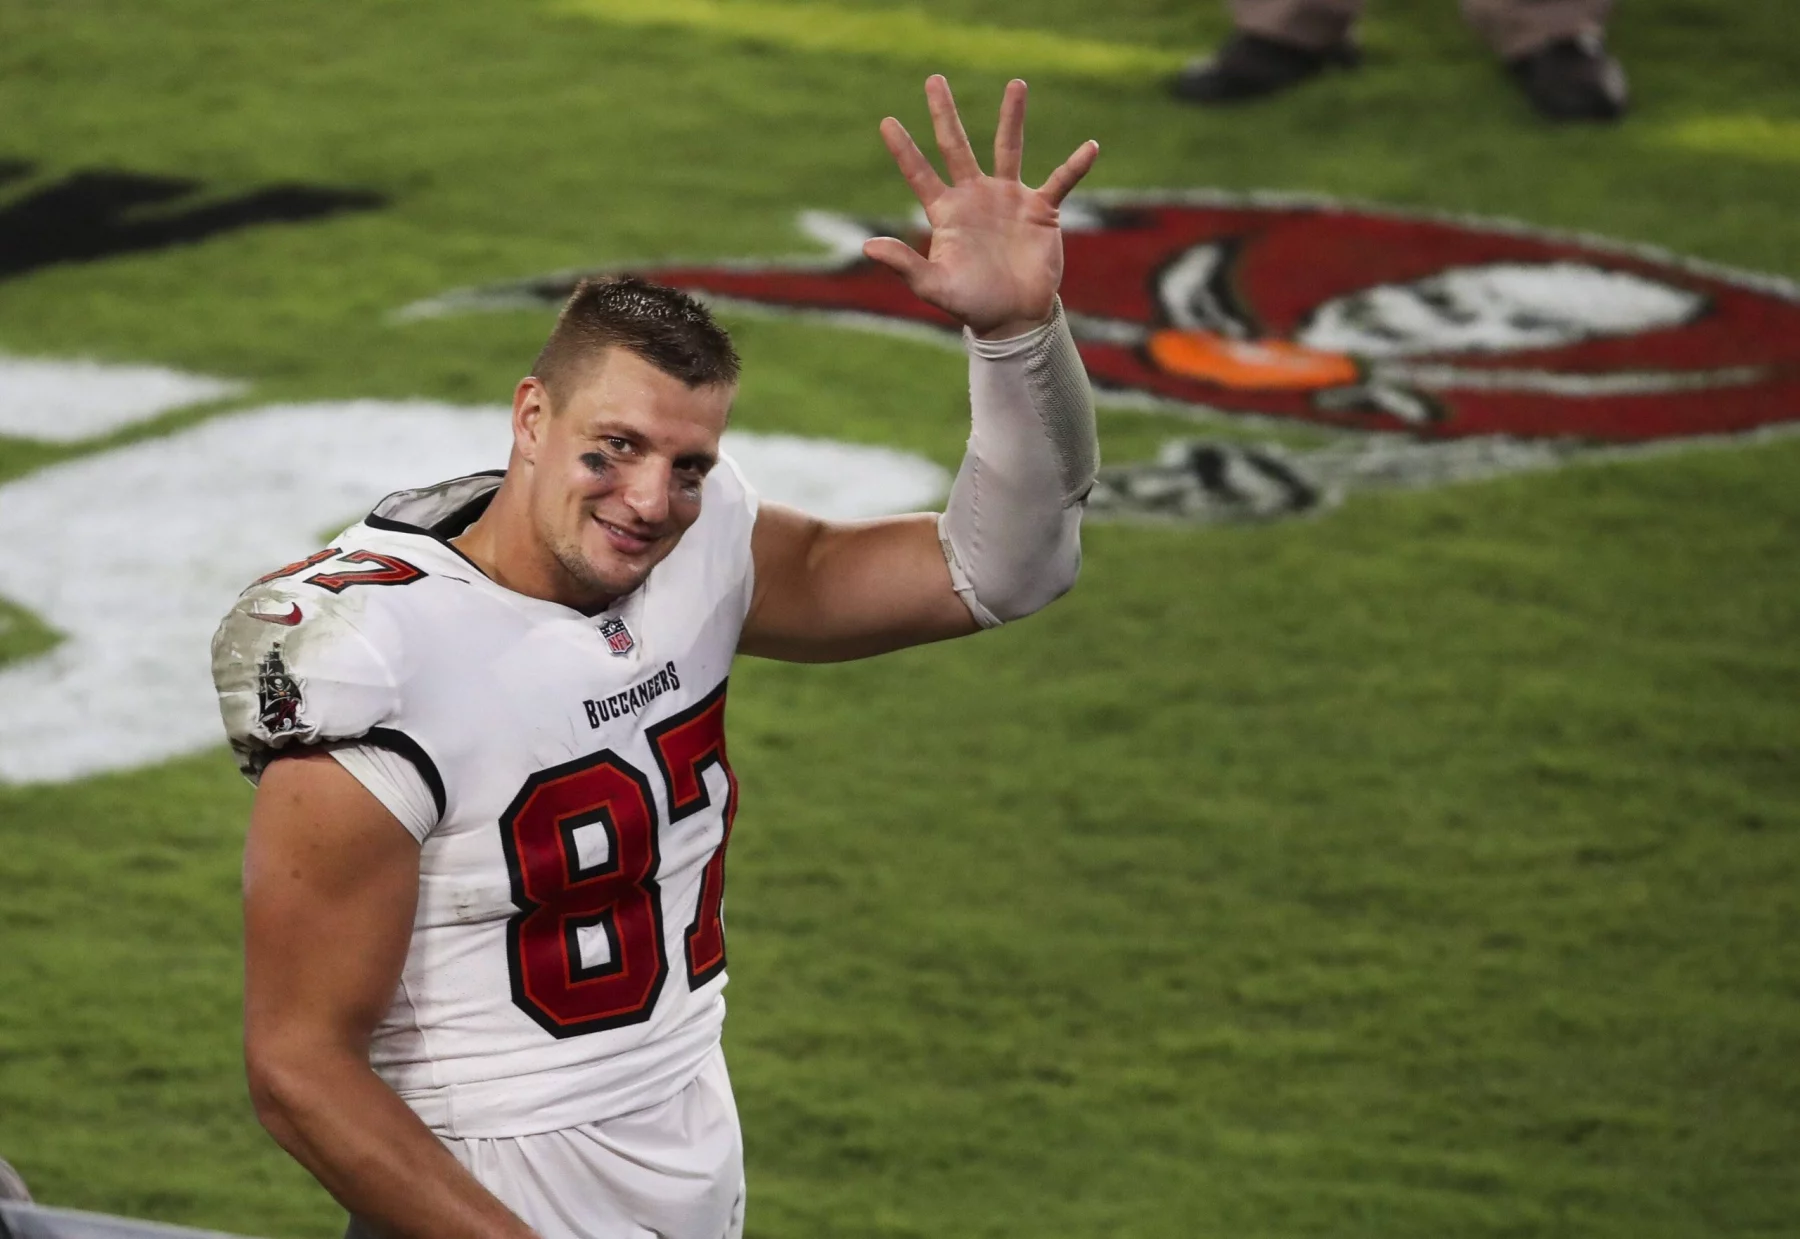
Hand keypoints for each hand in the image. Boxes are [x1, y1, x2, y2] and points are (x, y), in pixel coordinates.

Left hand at [864, 76, 1098, 339]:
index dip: (904, 150)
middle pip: (957, 146)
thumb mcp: (934, 286)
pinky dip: (1075, 166)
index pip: (921, 174)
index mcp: (947, 212)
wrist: (1014, 318)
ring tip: (1016, 84)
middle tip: (933, 79)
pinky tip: (1090, 147)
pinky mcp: (1041, 210)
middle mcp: (976, 197)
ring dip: (1012, 117)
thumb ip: (904, 265)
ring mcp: (1009, 199)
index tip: (886, 122)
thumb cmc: (971, 304)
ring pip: (1008, 148)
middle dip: (944, 113)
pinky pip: (1060, 181)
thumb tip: (867, 246)